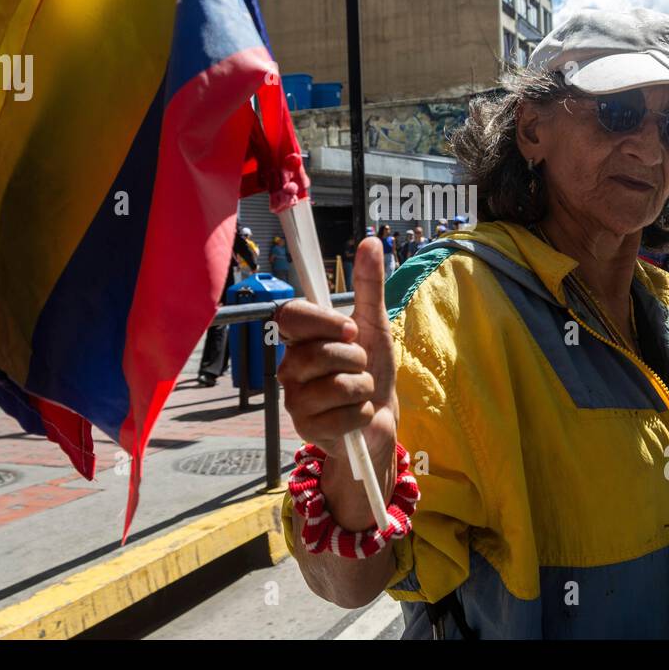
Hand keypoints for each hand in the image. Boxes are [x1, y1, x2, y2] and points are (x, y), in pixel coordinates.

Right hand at [276, 238, 397, 457]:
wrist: (379, 420)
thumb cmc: (372, 371)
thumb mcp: (375, 325)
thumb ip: (369, 285)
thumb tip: (371, 241)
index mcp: (301, 339)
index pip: (290, 315)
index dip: (322, 321)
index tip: (351, 330)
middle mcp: (289, 366)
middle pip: (319, 352)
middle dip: (356, 361)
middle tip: (361, 367)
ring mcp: (294, 399)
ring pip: (336, 385)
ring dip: (363, 388)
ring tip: (360, 392)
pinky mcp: (306, 428)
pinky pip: (344, 414)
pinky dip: (362, 414)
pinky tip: (357, 415)